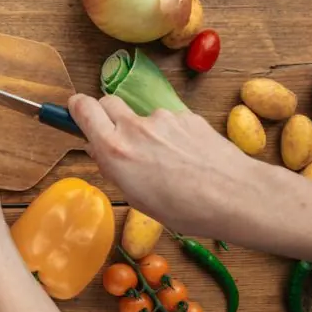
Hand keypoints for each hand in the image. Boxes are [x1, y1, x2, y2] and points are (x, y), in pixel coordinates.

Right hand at [68, 93, 259, 236]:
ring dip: (144, 130)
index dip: (77, 108)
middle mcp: (135, 127)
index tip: (77, 114)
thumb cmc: (183, 208)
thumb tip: (99, 149)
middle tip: (117, 138)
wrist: (234, 195)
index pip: (82, 107)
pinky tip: (186, 157)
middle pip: (107, 102)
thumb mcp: (135, 196)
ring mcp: (162, 118)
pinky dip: (170, 134)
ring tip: (165, 161)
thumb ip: (113, 167)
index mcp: (114, 149)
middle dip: (107, 115)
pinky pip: (168, 121)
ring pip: (142, 116)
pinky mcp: (187, 115)